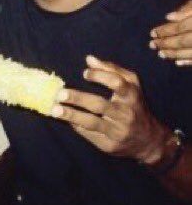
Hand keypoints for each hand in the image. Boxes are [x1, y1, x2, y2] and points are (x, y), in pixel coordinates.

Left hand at [51, 55, 169, 163]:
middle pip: (100, 105)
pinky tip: (65, 119)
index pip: (118, 83)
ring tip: (54, 110)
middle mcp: (126, 114)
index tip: (84, 73)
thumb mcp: (130, 86)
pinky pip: (89, 134)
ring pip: (92, 122)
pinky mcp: (109, 145)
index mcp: (132, 96)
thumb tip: (89, 59)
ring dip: (72, 115)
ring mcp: (118, 131)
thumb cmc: (134, 105)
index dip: (101, 76)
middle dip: (78, 98)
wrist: (149, 141)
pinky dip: (76, 125)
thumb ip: (111, 70)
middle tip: (59, 93)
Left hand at [150, 0, 191, 65]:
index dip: (165, 30)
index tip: (152, 33)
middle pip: (183, 41)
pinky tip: (178, 63)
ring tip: (161, 54)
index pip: (180, 27)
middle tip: (152, 45)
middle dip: (166, 44)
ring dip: (175, 54)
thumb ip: (188, 8)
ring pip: (191, 52)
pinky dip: (189, 61)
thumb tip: (168, 17)